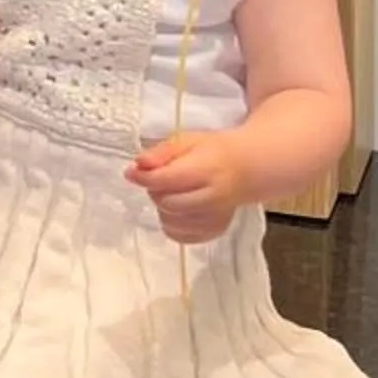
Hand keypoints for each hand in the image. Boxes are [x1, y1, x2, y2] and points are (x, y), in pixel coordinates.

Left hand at [126, 131, 253, 243]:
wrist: (245, 169)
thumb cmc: (211, 151)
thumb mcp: (186, 140)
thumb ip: (161, 152)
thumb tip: (137, 165)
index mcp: (207, 170)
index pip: (167, 180)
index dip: (144, 177)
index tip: (132, 172)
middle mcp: (214, 197)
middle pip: (167, 203)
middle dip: (155, 192)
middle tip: (159, 181)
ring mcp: (216, 218)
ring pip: (171, 222)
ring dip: (162, 209)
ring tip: (171, 194)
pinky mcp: (215, 231)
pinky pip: (181, 236)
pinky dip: (172, 224)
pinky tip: (178, 210)